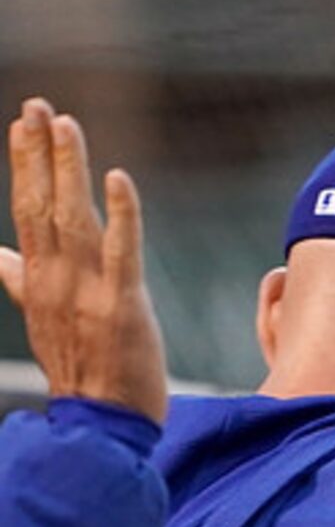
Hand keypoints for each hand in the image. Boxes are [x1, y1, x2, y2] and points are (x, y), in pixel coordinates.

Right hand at [0, 98, 168, 421]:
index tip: (23, 122)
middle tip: (37, 105)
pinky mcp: (123, 303)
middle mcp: (54, 278)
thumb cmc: (82, 365)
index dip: (26, 164)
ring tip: (65, 125)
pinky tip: (117, 177)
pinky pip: (121, 250)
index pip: (27, 209)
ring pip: (74, 217)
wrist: (103, 421)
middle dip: (39, 152)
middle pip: (42, 203)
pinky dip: (120, 213)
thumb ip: (19, 279)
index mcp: (37, 278)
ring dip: (70, 169)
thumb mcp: (43, 315)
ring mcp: (86, 290)